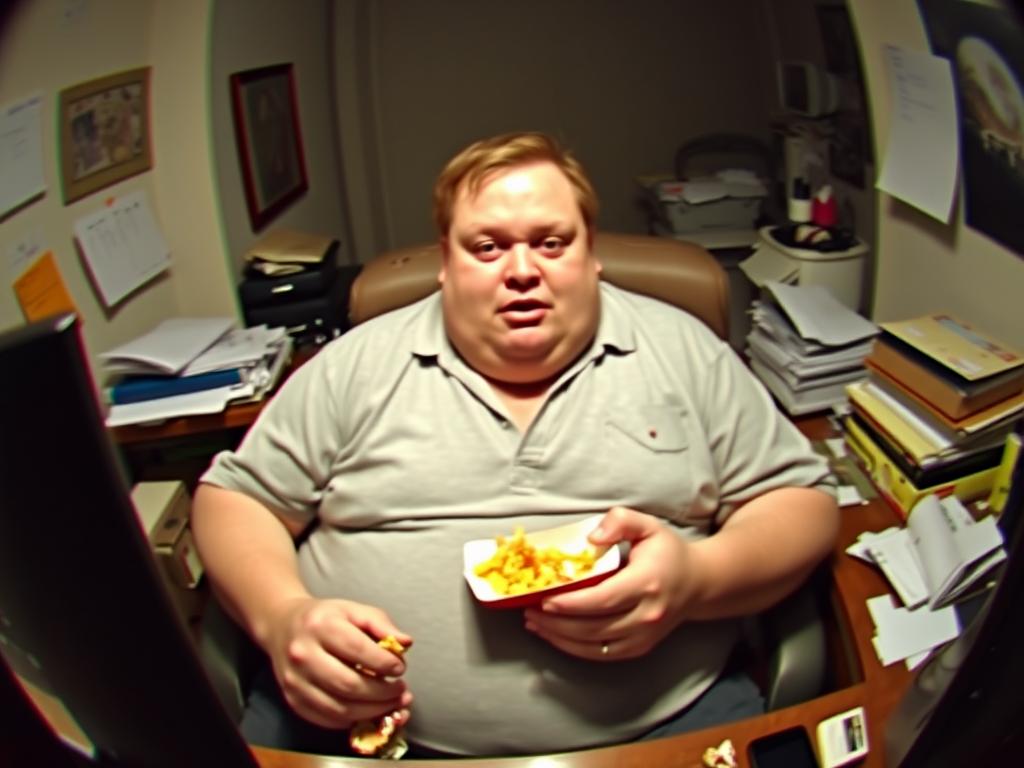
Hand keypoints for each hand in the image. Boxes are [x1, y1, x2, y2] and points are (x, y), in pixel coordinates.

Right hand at [262, 597, 413, 729]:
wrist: (282, 626)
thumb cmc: (325, 618)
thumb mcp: (353, 610)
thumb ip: (381, 624)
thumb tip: (405, 643)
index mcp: (321, 626)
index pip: (358, 650)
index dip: (384, 663)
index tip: (400, 668)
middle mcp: (303, 654)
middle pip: (348, 684)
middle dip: (382, 693)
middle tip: (400, 691)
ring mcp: (295, 680)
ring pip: (338, 708)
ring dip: (371, 711)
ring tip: (390, 704)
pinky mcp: (292, 700)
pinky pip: (326, 719)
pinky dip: (352, 719)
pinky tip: (367, 710)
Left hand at [523, 507, 698, 660]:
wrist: (699, 583)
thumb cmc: (668, 552)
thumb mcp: (648, 525)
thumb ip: (620, 521)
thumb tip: (592, 537)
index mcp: (646, 583)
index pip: (603, 600)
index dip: (571, 603)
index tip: (544, 600)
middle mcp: (647, 615)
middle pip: (593, 627)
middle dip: (557, 623)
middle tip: (529, 612)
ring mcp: (644, 636)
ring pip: (594, 646)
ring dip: (560, 638)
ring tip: (534, 624)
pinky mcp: (640, 648)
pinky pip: (602, 654)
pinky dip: (575, 649)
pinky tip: (555, 637)